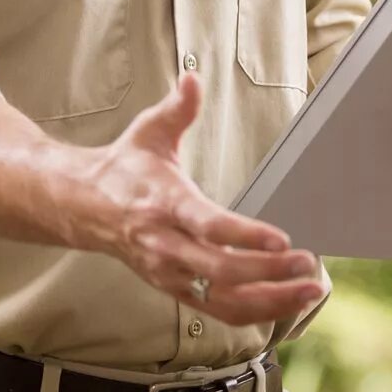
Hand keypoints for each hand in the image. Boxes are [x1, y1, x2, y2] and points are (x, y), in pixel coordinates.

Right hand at [80, 73, 325, 326]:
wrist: (82, 206)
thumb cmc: (123, 168)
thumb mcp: (148, 131)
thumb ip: (177, 109)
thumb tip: (192, 79)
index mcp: (164, 203)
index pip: (207, 225)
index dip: (245, 236)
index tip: (282, 239)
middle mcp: (166, 244)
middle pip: (221, 271)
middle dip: (269, 272)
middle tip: (308, 265)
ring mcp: (170, 273)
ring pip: (223, 300)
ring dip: (270, 300)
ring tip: (308, 290)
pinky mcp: (175, 290)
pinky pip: (219, 311)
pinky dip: (255, 313)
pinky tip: (285, 303)